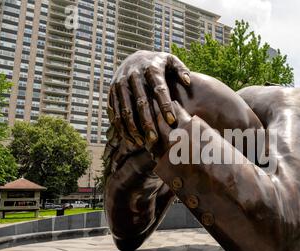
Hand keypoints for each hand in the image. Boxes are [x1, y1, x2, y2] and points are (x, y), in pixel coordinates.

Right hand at [104, 51, 190, 171]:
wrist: (134, 57)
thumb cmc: (159, 64)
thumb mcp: (171, 61)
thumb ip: (181, 69)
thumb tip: (187, 81)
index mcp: (151, 68)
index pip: (159, 89)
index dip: (165, 105)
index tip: (172, 121)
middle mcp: (133, 75)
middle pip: (140, 102)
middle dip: (147, 122)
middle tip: (154, 139)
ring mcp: (120, 83)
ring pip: (125, 109)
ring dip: (132, 127)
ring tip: (140, 143)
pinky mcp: (112, 91)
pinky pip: (115, 111)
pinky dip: (120, 126)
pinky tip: (129, 139)